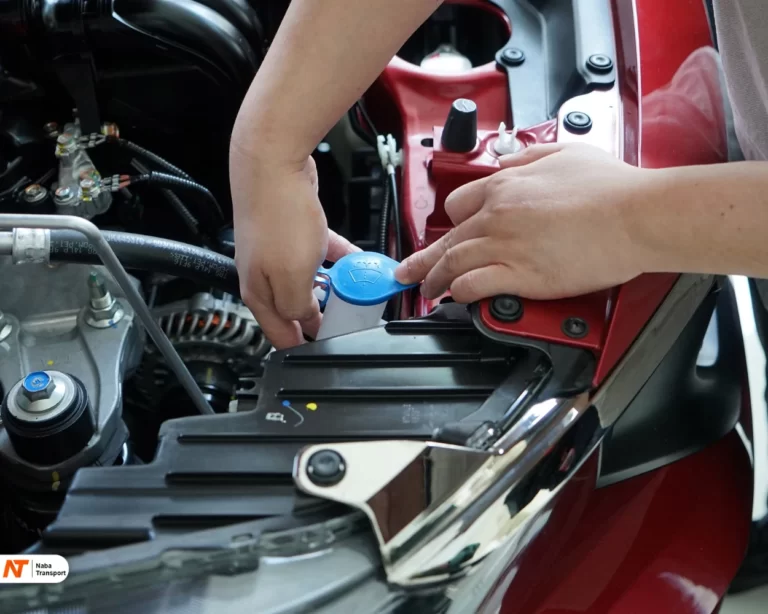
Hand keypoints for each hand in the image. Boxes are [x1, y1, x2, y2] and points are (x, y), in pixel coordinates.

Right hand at [231, 150, 358, 348]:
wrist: (273, 164)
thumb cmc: (277, 216)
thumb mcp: (291, 277)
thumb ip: (297, 308)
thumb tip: (307, 322)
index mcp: (259, 294)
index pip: (279, 334)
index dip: (304, 346)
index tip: (327, 349)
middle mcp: (265, 276)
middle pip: (296, 308)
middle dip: (322, 316)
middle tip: (347, 319)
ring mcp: (278, 252)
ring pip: (309, 280)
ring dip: (333, 287)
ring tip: (356, 291)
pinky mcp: (292, 230)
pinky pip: (320, 253)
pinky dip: (339, 258)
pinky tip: (357, 259)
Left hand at [395, 143, 654, 301]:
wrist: (637, 214)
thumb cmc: (611, 186)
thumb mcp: (565, 152)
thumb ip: (529, 155)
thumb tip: (508, 160)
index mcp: (507, 184)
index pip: (459, 204)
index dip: (452, 222)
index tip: (447, 233)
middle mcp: (498, 213)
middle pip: (447, 238)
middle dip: (423, 258)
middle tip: (408, 270)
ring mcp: (506, 244)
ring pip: (452, 263)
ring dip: (434, 279)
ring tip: (426, 290)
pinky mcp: (520, 274)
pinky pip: (473, 284)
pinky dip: (458, 292)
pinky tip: (454, 297)